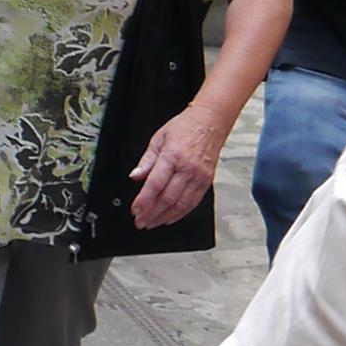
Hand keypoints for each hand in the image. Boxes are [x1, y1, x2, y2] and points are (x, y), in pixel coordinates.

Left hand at [130, 101, 222, 230]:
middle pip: (167, 198)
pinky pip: (193, 203)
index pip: (155, 184)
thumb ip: (146, 160)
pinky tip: (169, 218)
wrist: (210, 122)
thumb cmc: (185, 127)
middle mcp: (187, 168)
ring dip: (164, 217)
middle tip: (140, 221)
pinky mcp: (206, 182)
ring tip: (152, 223)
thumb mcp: (158, 138)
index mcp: (172, 156)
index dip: (144, 201)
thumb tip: (135, 175)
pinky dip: (180, 214)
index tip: (135, 210)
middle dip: (151, 213)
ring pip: (180, 205)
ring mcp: (199, 177)